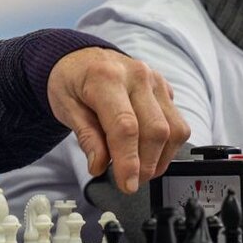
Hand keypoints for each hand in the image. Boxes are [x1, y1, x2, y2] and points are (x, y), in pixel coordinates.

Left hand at [45, 47, 188, 193]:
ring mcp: (155, 81)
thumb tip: (99, 165)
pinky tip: (148, 151)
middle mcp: (136, 76)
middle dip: (145, 165)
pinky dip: (167, 146)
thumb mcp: (65, 107)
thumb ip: (85, 136)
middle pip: (155, 130)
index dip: (129, 161)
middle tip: (130, 182)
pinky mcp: (165, 88)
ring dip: (160, 159)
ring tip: (140, 169)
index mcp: (105, 78)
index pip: (125, 126)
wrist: (80, 58)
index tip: (127, 184)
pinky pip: (177, 123)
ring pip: (173, 129)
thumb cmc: (70, 81)